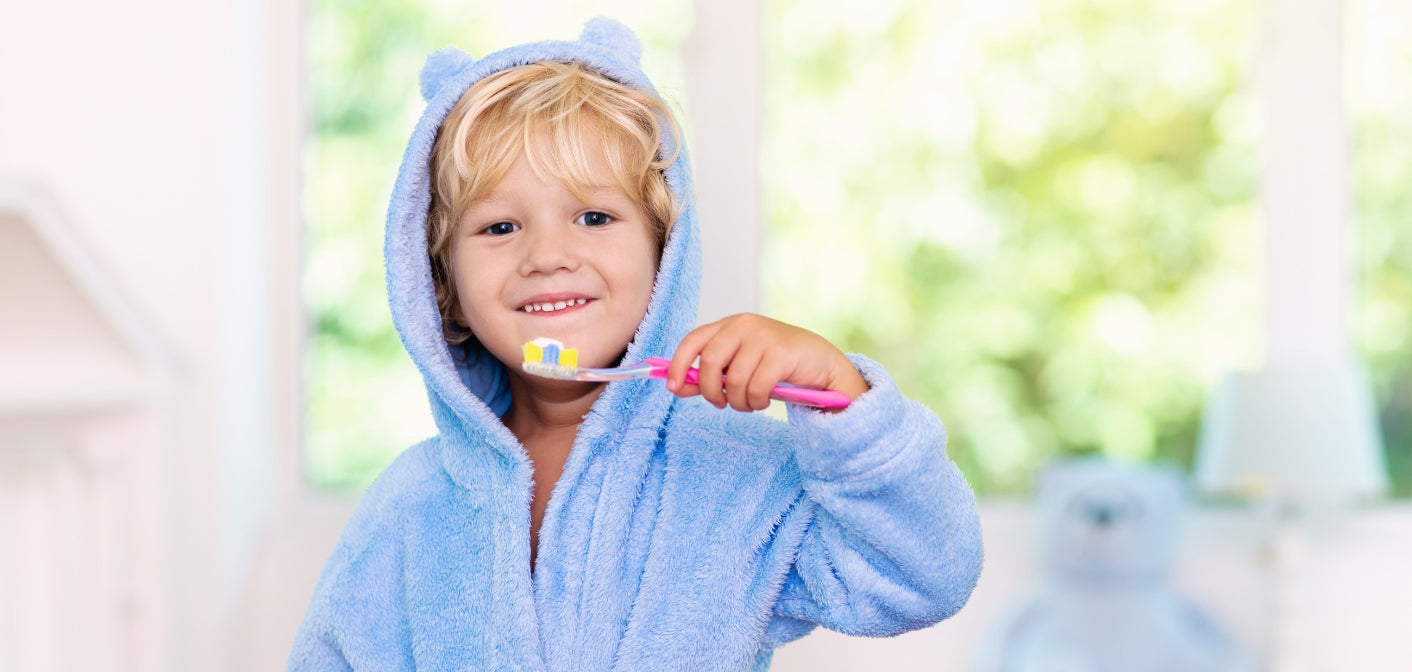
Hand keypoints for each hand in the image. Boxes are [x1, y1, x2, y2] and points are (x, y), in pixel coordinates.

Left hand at [665, 313, 869, 412]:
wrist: (822, 364)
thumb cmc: (778, 365)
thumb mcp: (741, 365)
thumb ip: (712, 373)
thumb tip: (678, 386)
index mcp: (731, 324)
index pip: (693, 340)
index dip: (679, 365)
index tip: (674, 388)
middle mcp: (745, 325)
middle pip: (710, 362)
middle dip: (711, 391)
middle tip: (722, 404)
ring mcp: (764, 337)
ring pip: (734, 381)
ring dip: (739, 402)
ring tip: (750, 404)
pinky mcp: (781, 354)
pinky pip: (756, 389)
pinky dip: (757, 402)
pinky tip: (766, 400)